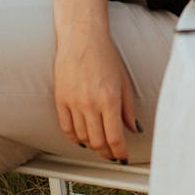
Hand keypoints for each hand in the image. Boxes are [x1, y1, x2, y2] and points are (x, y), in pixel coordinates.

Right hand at [53, 26, 138, 162]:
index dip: (120, 152)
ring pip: (82, 138)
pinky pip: (67, 128)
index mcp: (109, 99)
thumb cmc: (105, 55)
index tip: (123, 156)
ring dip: (92, 146)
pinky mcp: (61, 100)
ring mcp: (74, 103)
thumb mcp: (123, 80)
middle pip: (98, 142)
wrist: (81, 37)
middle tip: (112, 154)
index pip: (114, 137)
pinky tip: (82, 138)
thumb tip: (133, 129)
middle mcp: (91, 104)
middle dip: (107, 153)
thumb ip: (128, 108)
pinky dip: (75, 138)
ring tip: (99, 144)